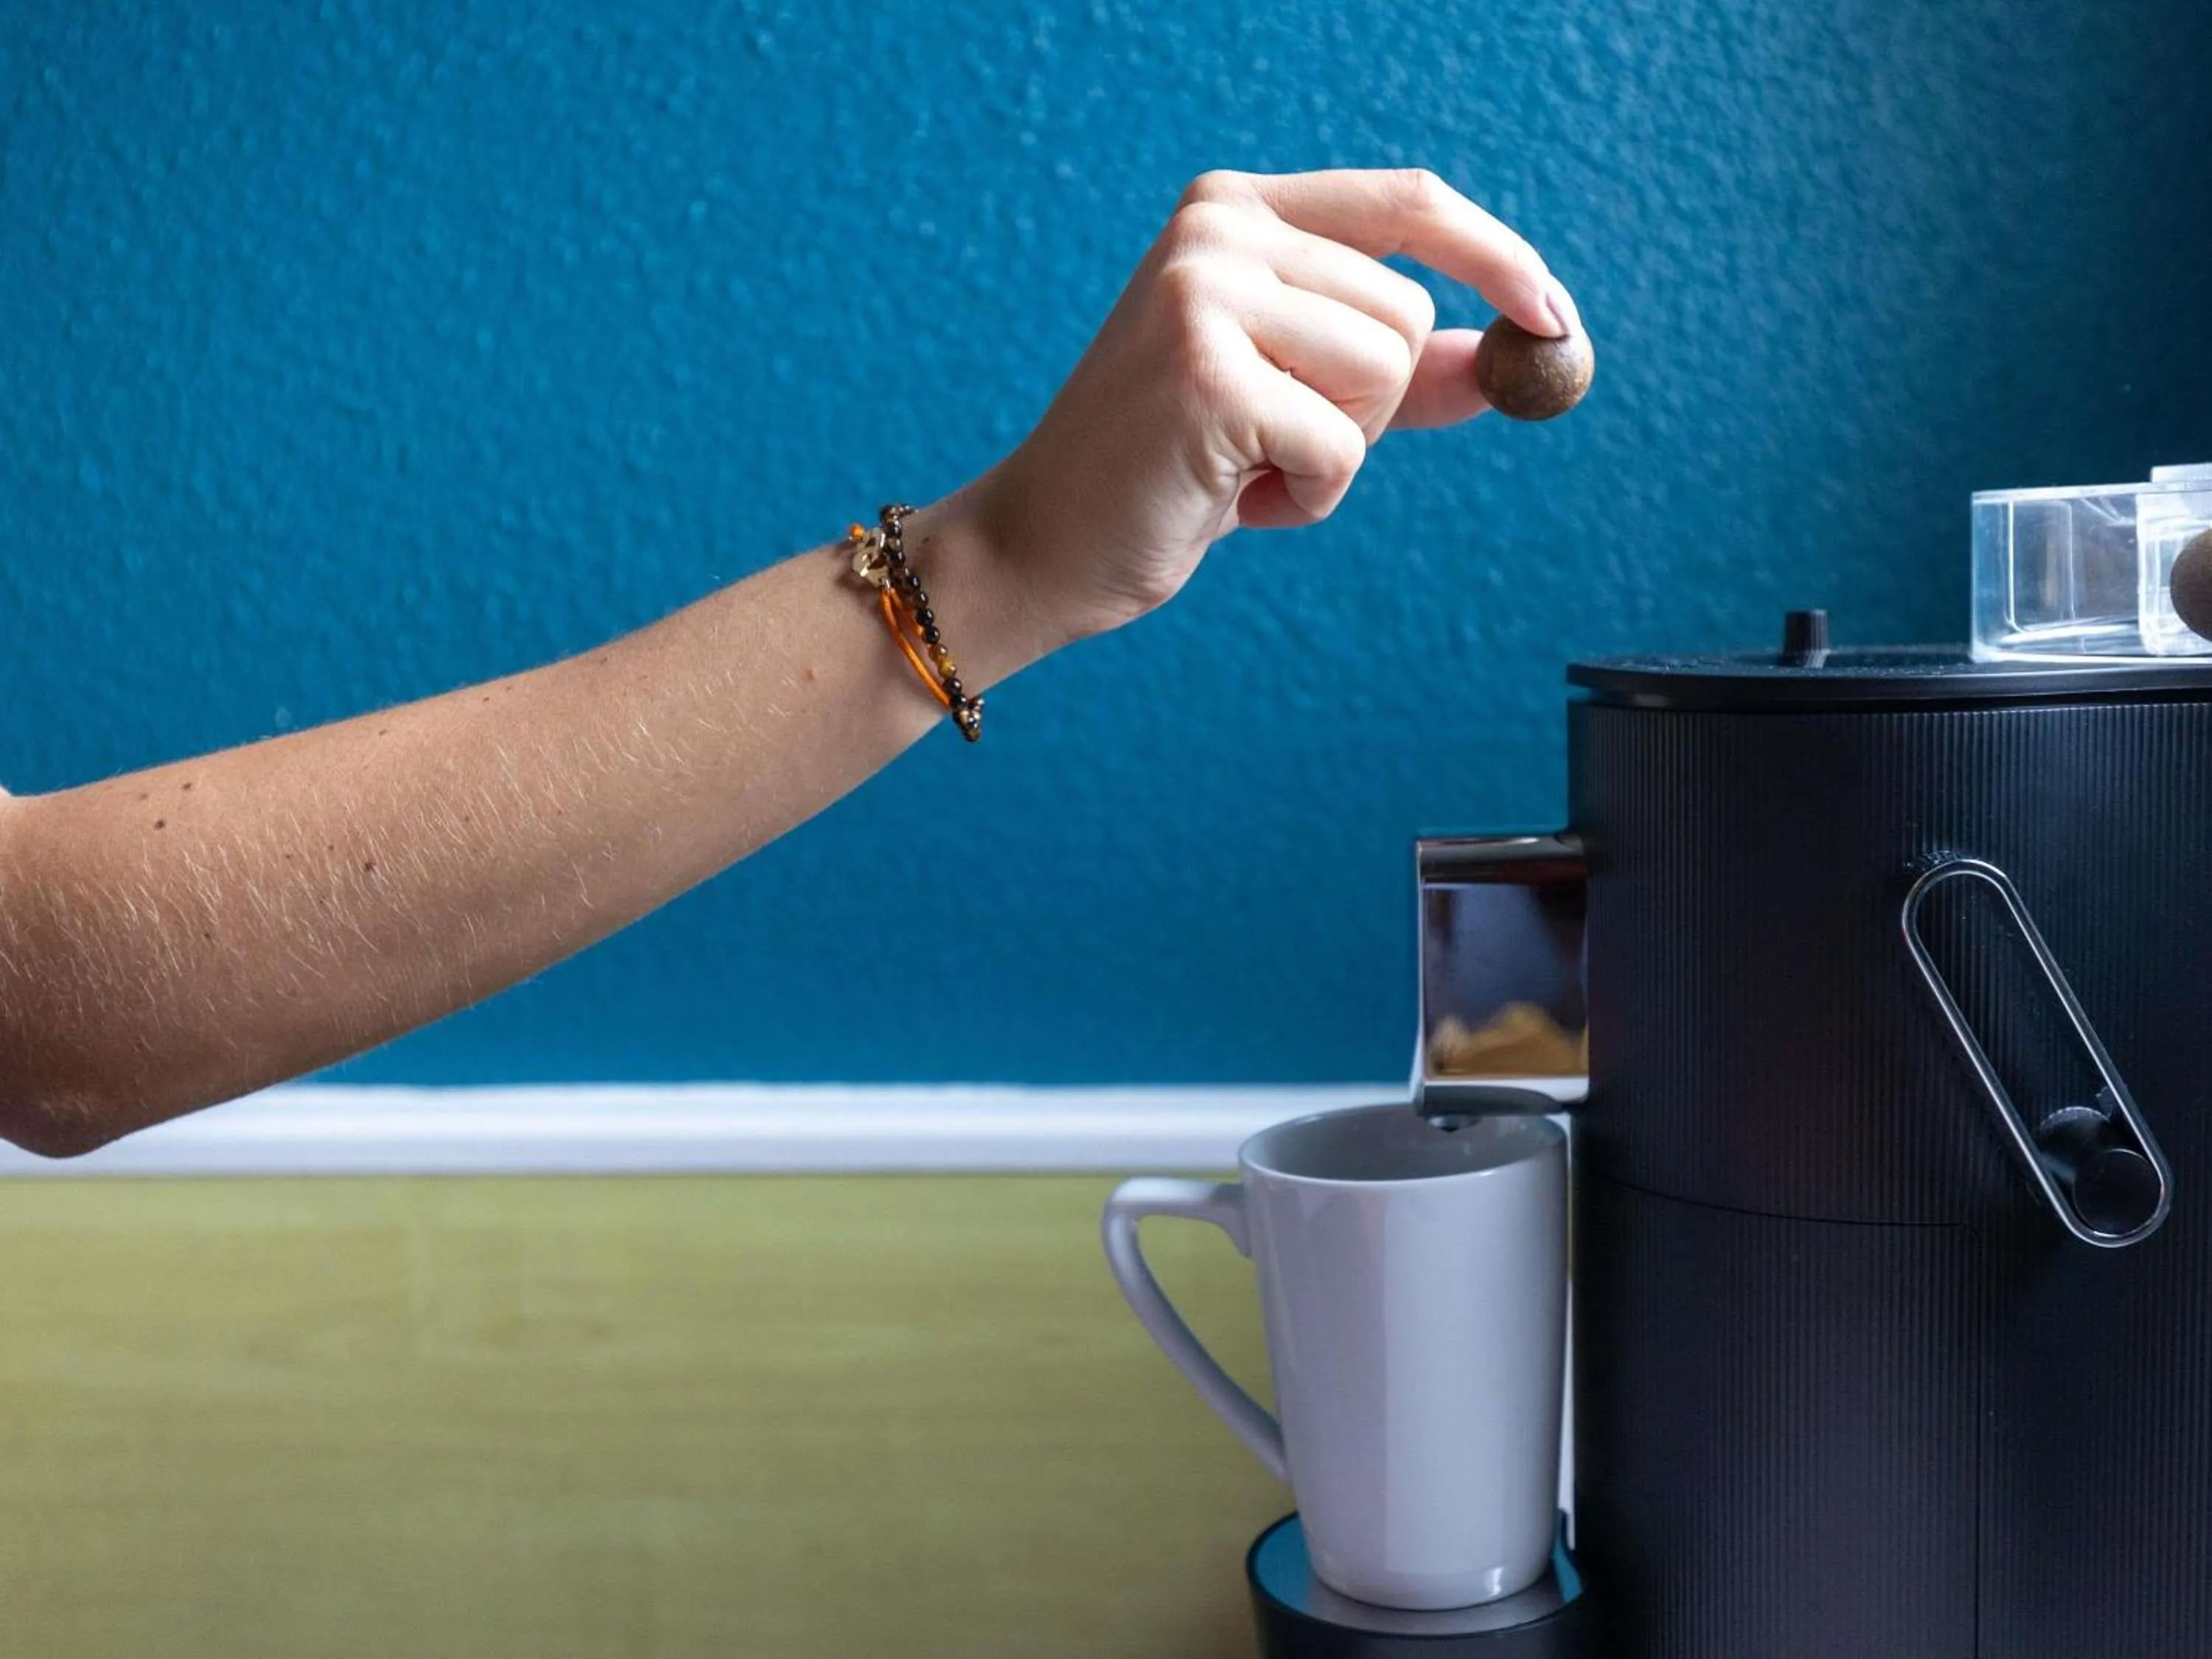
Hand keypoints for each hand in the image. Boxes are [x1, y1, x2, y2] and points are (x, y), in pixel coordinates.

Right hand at [977, 168, 1582, 642]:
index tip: (1556, 318)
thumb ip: (1402, 370)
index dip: (1498, 257)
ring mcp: (1206, 296)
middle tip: (1270, 439)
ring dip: (1339, 452)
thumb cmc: (1173, 470)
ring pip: (1387, 374)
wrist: (1048, 543)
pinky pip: (1345, 447)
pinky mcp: (1208, 377)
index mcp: (1237, 210)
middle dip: (1369, 405)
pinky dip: (1310, 497)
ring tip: (1247, 465)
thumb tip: (1524, 348)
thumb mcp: (1300, 401)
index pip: (1409, 202)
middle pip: (1409, 313)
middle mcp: (1218, 231)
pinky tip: (1233, 497)